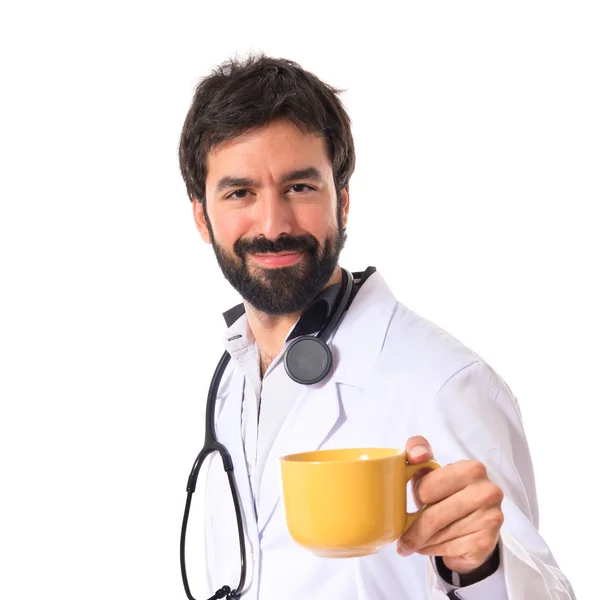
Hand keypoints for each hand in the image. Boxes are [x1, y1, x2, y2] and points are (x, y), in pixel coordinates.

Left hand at [396, 436, 503, 574]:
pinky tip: (433, 546)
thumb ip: (417, 449)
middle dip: (413, 530)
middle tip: (402, 538)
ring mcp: (490, 519)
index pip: (426, 488)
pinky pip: (449, 551)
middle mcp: (487, 492)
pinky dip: (435, 551)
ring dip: (422, 543)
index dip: (417, 495)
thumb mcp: (428, 467)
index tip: (415, 499)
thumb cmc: (445, 490)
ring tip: (417, 541)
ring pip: (439, 537)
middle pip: (432, 517)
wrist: (473, 520)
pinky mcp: (487, 543)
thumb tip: (416, 455)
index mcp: (471, 469)